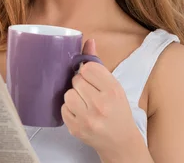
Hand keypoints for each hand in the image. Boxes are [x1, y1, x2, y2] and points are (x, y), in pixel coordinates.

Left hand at [61, 39, 142, 159]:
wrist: (120, 142)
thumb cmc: (117, 111)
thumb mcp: (114, 86)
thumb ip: (98, 64)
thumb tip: (89, 41)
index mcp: (113, 91)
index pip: (88, 67)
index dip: (87, 72)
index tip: (92, 79)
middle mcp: (101, 105)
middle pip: (76, 80)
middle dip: (80, 85)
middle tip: (90, 93)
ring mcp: (88, 119)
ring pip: (67, 94)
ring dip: (73, 97)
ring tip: (85, 104)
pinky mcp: (76, 129)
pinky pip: (63, 108)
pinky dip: (69, 110)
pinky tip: (80, 113)